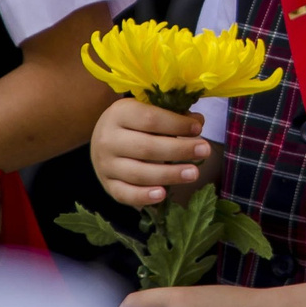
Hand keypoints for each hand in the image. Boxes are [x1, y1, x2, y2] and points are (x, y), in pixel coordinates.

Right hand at [92, 96, 209, 207]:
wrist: (101, 137)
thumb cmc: (133, 122)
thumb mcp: (148, 110)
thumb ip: (172, 115)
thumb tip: (198, 122)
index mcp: (120, 113)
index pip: (150, 119)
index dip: (176, 124)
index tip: (198, 129)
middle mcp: (108, 139)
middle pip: (146, 148)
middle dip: (179, 150)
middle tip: (205, 151)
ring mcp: (105, 164)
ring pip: (138, 173)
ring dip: (169, 174)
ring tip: (193, 173)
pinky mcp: (106, 185)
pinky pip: (124, 194)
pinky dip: (143, 196)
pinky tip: (162, 194)